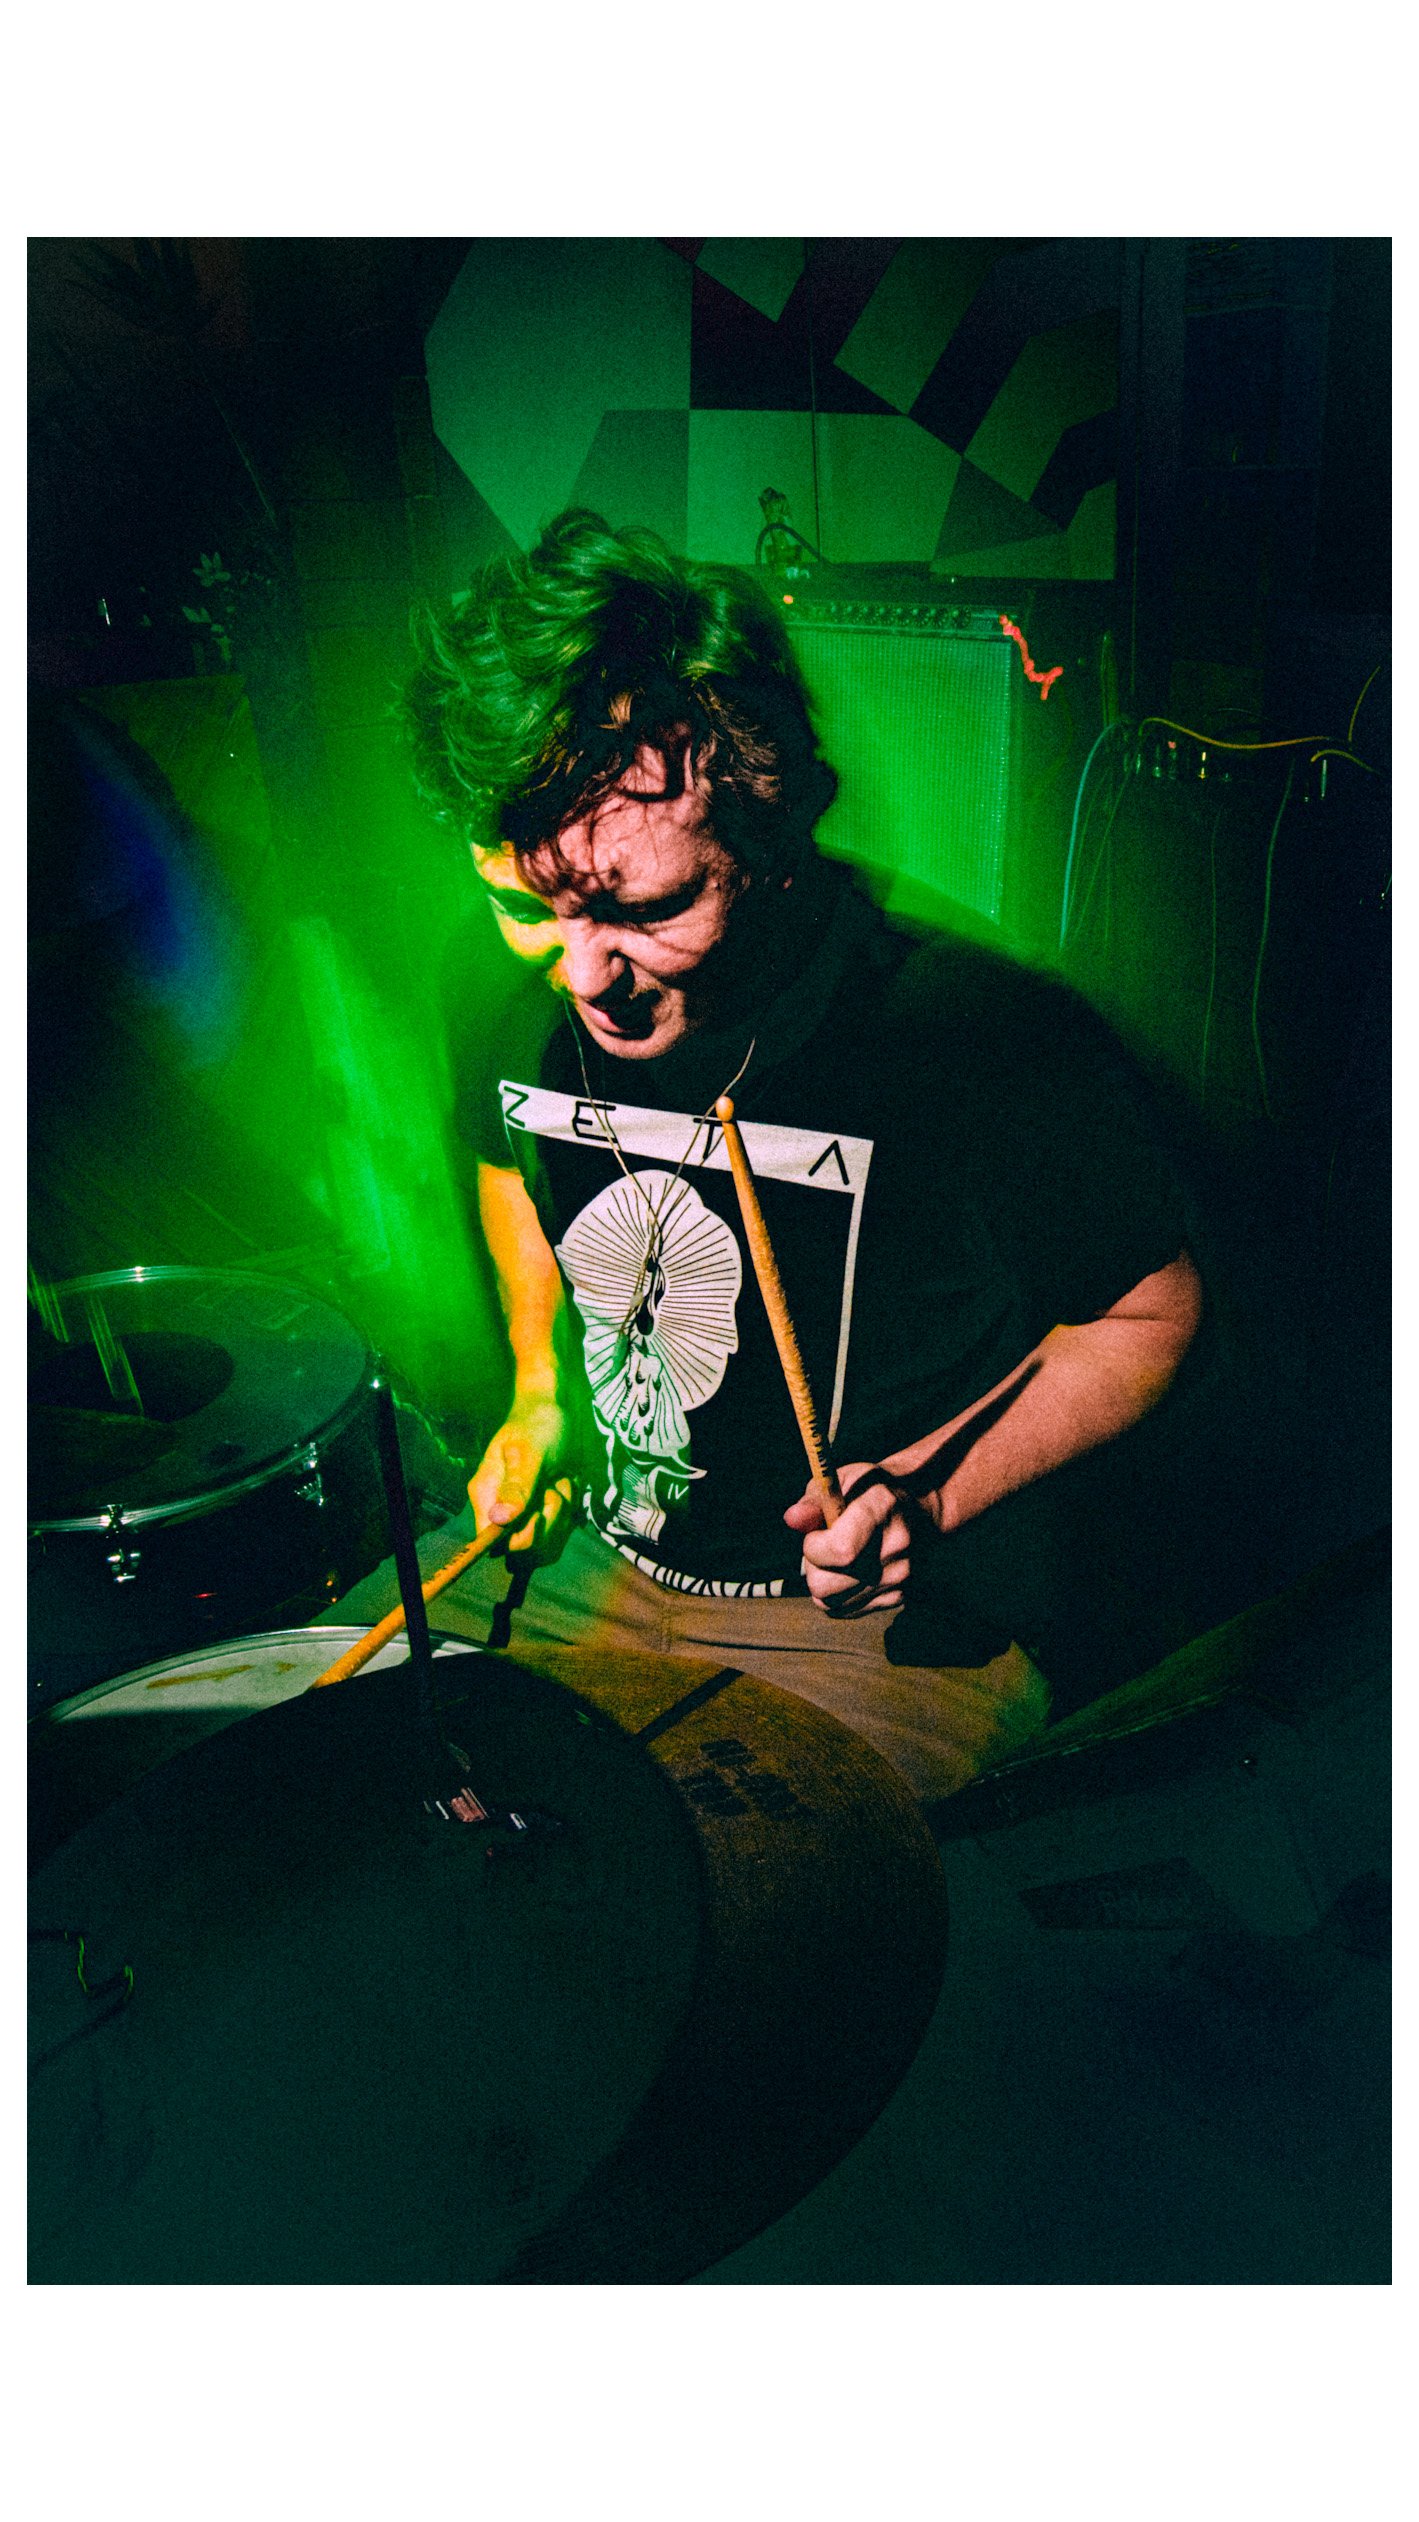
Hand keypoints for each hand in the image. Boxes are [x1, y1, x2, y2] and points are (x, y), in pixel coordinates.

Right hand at [467, 1395, 574, 1560]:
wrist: (553, 1408)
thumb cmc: (538, 1425)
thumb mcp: (530, 1453)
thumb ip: (517, 1487)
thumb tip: (500, 1520)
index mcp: (486, 1495)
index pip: (493, 1541)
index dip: (519, 1538)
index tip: (537, 1515)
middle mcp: (500, 1508)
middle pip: (523, 1545)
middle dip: (547, 1521)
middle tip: (553, 1488)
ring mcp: (521, 1510)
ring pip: (543, 1538)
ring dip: (560, 1512)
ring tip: (558, 1480)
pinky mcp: (540, 1509)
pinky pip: (557, 1527)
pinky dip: (568, 1508)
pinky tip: (564, 1482)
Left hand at [783, 1459, 925, 1617]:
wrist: (920, 1509)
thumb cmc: (871, 1492)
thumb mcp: (843, 1480)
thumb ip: (814, 1499)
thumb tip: (792, 1519)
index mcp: (881, 1510)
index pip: (840, 1551)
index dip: (814, 1548)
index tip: (815, 1535)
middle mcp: (894, 1548)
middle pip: (826, 1585)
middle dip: (812, 1568)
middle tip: (822, 1549)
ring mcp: (899, 1577)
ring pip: (831, 1602)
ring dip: (823, 1583)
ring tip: (837, 1560)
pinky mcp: (898, 1597)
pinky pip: (846, 1610)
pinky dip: (839, 1595)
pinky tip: (848, 1573)